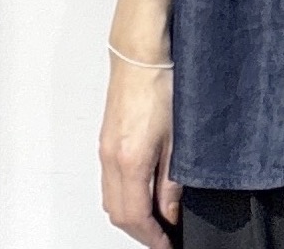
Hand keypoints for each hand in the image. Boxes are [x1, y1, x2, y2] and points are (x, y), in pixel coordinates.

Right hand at [98, 59, 181, 247]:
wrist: (141, 54)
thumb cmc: (162, 84)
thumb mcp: (177, 138)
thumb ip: (172, 180)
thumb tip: (170, 211)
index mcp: (129, 161)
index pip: (135, 217)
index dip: (152, 237)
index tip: (167, 244)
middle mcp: (111, 159)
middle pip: (118, 213)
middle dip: (139, 231)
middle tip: (163, 235)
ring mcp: (105, 149)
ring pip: (111, 199)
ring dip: (130, 214)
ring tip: (156, 216)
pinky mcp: (106, 139)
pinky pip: (109, 180)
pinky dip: (123, 194)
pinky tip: (142, 189)